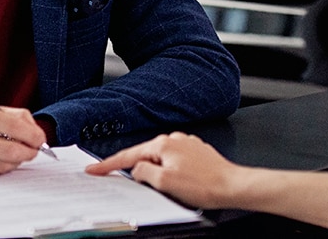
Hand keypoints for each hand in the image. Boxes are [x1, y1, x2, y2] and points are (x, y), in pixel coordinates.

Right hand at [0, 100, 45, 177]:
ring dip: (14, 162)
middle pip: (10, 150)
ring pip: (0, 165)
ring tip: (14, 154)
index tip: (40, 139)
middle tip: (33, 151)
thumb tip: (33, 130)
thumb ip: (9, 115)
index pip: (13, 126)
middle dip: (28, 152)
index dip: (32, 135)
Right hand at [85, 132, 243, 207]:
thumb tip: (136, 169)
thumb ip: (144, 173)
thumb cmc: (204, 185)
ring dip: (156, 171)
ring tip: (162, 187)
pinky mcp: (196, 152)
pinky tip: (176, 181)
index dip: (108, 165)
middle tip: (123, 180)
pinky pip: (174, 160)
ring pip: (160, 158)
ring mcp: (186, 144)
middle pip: (144, 155)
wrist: (232, 186)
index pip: (129, 155)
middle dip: (134, 168)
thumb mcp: (165, 183)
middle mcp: (174, 140)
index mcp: (163, 145)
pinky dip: (169, 170)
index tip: (95, 169)